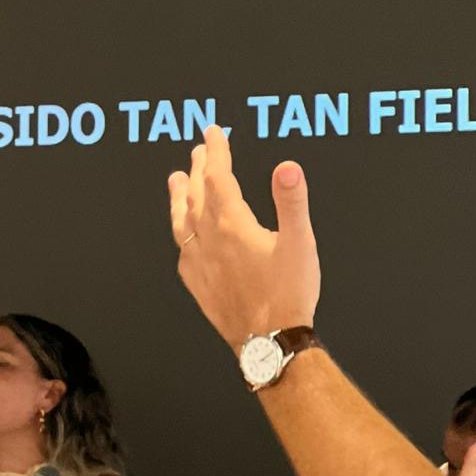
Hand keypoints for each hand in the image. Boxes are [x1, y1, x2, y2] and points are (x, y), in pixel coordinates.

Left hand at [168, 126, 320, 349]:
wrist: (269, 342)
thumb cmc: (288, 295)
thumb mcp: (299, 243)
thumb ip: (291, 202)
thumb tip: (287, 167)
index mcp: (233, 226)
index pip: (219, 178)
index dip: (216, 152)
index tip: (213, 133)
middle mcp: (209, 242)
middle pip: (198, 195)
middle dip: (199, 168)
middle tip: (198, 150)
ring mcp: (199, 264)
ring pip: (182, 221)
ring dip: (180, 197)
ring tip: (176, 180)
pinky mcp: (197, 284)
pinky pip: (182, 250)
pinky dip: (181, 232)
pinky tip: (183, 233)